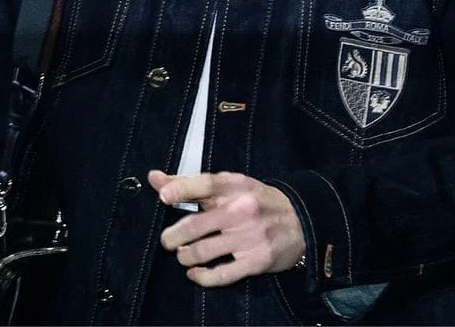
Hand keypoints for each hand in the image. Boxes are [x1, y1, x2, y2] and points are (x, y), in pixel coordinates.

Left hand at [148, 169, 304, 287]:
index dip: (180, 189)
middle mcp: (241, 209)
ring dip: (185, 256)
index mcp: (234, 186)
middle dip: (173, 236)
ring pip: (203, 251)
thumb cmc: (256, 201)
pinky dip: (202, 277)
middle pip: (196, 225)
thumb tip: (153, 178)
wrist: (300, 220)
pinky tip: (194, 273)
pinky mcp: (256, 261)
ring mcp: (248, 236)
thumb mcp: (229, 185)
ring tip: (182, 254)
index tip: (163, 196)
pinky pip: (222, 274)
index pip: (204, 184)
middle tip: (167, 240)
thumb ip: (189, 183)